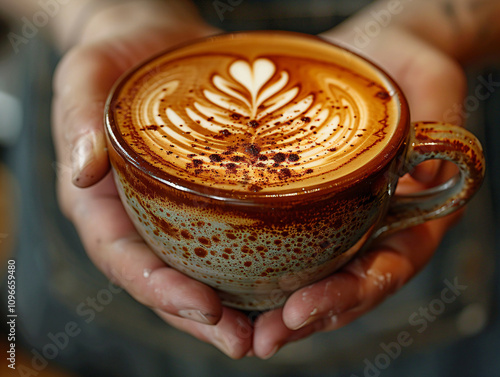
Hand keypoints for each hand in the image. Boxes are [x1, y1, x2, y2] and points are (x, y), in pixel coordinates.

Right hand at [52, 1, 252, 358]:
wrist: (150, 40)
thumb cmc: (110, 59)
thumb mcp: (84, 78)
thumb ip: (79, 120)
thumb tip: (83, 169)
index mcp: (101, 204)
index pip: (125, 260)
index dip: (160, 290)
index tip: (204, 308)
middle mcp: (140, 217)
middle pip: (168, 279)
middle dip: (205, 317)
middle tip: (248, 342)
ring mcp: (176, 210)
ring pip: (203, 267)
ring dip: (237, 302)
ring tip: (276, 326)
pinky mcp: (208, 194)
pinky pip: (230, 232)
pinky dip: (256, 259)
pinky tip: (289, 273)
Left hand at [250, 25, 466, 357]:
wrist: (385, 53)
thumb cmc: (415, 73)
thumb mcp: (436, 94)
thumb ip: (438, 137)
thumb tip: (429, 175)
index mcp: (407, 220)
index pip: (381, 271)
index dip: (347, 297)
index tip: (304, 310)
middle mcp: (370, 228)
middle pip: (338, 287)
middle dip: (301, 318)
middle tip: (261, 340)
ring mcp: (336, 217)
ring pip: (306, 272)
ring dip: (270, 302)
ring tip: (232, 325)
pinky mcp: (304, 200)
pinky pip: (282, 236)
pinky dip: (256, 260)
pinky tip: (223, 274)